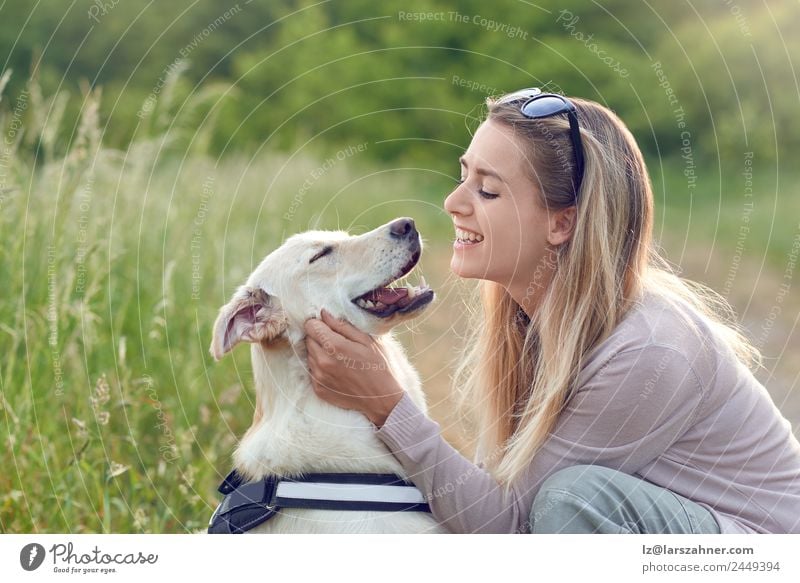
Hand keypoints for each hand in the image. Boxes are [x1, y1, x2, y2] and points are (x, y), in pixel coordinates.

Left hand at [303, 309, 403, 426]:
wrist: (380, 399)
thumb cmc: (378, 366)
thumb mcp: (366, 340)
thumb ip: (342, 326)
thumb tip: (324, 314)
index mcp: (334, 346)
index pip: (310, 326)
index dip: (318, 324)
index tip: (328, 327)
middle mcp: (322, 361)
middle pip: (308, 340)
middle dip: (319, 338)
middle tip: (336, 343)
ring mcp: (318, 377)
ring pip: (309, 355)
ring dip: (319, 353)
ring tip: (338, 358)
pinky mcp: (318, 389)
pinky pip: (312, 371)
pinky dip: (320, 368)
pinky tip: (336, 370)